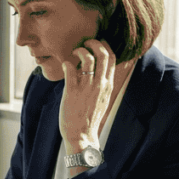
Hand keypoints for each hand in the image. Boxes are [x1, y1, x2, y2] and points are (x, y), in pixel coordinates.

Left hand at [60, 39, 115, 160]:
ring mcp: (87, 87)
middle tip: (85, 43)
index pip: (113, 58)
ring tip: (74, 53)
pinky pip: (70, 69)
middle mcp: (100, 84)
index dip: (105, 46)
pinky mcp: (72, 91)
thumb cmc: (89, 117)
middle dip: (94, 43)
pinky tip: (65, 65)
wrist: (81, 135)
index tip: (97, 43)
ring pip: (88, 58)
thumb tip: (96, 70)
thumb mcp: (102, 99)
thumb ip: (102, 85)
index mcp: (108, 85)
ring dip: (80, 51)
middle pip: (103, 54)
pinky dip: (67, 63)